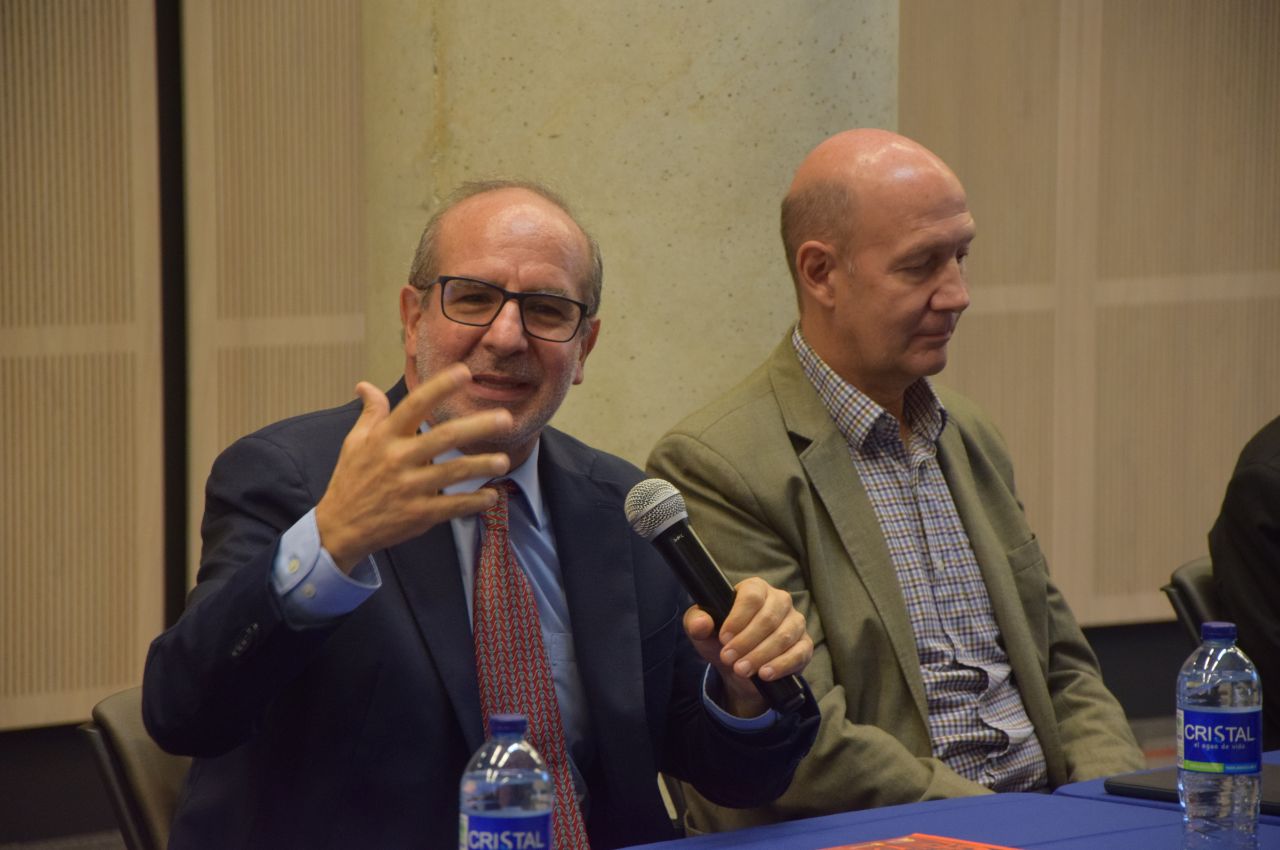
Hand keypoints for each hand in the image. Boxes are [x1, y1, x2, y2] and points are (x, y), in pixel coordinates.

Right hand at [315, 364, 512, 570]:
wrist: (340, 527)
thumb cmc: (350, 480)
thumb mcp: (354, 442)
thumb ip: (370, 413)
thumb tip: (365, 385)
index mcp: (384, 437)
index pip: (415, 405)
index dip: (440, 388)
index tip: (464, 372)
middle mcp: (398, 459)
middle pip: (443, 437)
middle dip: (477, 426)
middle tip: (506, 418)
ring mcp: (410, 488)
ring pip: (453, 473)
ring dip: (481, 465)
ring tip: (504, 461)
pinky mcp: (419, 514)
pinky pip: (453, 506)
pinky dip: (474, 502)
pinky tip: (492, 496)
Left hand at [683, 577, 812, 717]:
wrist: (739, 669)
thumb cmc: (722, 641)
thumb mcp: (703, 632)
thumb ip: (696, 623)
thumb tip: (700, 623)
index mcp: (755, 589)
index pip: (752, 596)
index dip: (738, 618)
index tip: (724, 638)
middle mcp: (779, 600)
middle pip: (768, 618)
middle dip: (746, 642)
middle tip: (728, 659)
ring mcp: (795, 622)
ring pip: (783, 636)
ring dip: (760, 655)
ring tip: (742, 670)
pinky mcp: (804, 645)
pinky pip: (799, 653)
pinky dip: (781, 665)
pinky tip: (765, 674)